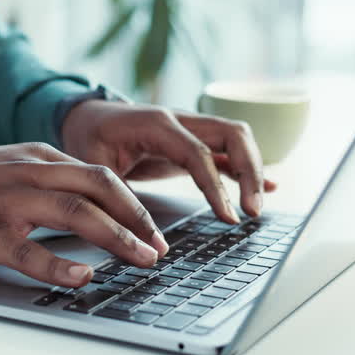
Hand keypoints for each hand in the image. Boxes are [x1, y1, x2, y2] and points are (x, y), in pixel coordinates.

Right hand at [0, 143, 169, 287]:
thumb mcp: (4, 168)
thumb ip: (42, 180)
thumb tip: (87, 207)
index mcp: (36, 157)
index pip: (100, 174)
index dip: (135, 203)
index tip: (155, 230)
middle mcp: (29, 173)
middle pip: (101, 186)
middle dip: (139, 218)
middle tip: (160, 247)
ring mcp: (10, 202)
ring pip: (79, 213)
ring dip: (118, 239)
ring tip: (143, 261)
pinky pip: (33, 251)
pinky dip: (63, 266)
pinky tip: (84, 278)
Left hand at [60, 100, 276, 223]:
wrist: (86, 115)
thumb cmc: (88, 138)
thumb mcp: (92, 166)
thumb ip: (114, 196)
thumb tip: (141, 238)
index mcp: (155, 123)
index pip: (198, 153)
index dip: (216, 187)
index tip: (228, 217)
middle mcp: (179, 119)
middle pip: (232, 134)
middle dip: (250, 171)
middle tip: (253, 212)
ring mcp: (190, 127)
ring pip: (236, 138)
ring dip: (253, 169)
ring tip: (257, 208)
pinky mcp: (193, 141)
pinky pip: (228, 150)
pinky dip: (247, 168)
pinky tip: (268, 187)